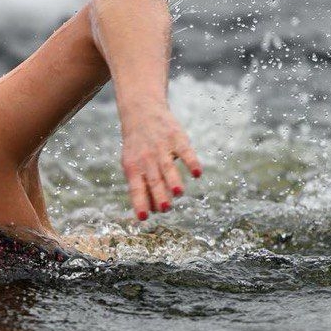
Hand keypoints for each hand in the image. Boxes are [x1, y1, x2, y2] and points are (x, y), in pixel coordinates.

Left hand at [118, 103, 201, 220]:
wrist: (142, 112)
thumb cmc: (138, 147)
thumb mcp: (132, 163)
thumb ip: (141, 185)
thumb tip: (151, 210)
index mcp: (133, 167)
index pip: (136, 188)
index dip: (140, 203)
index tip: (143, 218)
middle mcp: (146, 158)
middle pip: (153, 180)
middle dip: (159, 194)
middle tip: (165, 208)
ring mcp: (161, 148)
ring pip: (168, 167)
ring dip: (174, 180)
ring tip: (179, 193)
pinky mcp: (176, 138)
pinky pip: (185, 152)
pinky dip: (192, 162)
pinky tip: (197, 174)